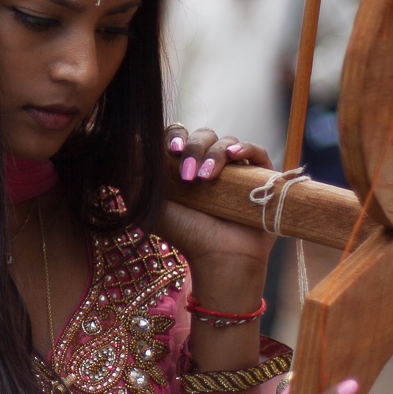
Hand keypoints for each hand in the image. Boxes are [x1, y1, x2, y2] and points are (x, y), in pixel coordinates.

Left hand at [153, 126, 273, 309]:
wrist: (219, 258)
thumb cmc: (187, 235)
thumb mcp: (155, 205)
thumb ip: (138, 177)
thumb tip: (131, 142)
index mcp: (186, 167)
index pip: (181, 137)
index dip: (176, 137)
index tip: (172, 150)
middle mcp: (211, 165)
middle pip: (203, 135)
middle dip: (194, 148)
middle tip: (189, 176)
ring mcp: (237, 170)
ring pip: (227, 141)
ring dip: (215, 154)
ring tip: (207, 178)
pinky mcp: (261, 177)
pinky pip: (257, 151)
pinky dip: (246, 147)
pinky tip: (236, 156)